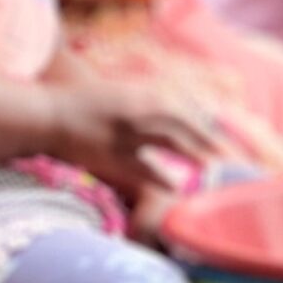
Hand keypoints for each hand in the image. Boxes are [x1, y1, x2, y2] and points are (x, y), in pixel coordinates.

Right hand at [47, 82, 214, 203]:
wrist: (46, 115)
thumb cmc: (84, 108)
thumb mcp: (122, 98)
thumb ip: (150, 108)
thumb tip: (185, 121)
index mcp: (141, 95)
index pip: (186, 110)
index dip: (209, 128)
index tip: (229, 144)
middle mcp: (137, 108)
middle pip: (184, 122)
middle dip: (211, 140)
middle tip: (235, 159)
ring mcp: (124, 130)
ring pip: (168, 137)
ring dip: (194, 151)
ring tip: (216, 166)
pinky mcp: (109, 152)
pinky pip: (139, 165)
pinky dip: (159, 175)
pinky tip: (175, 187)